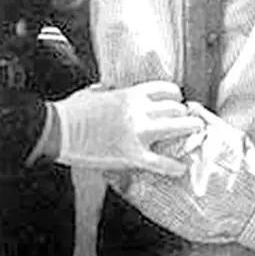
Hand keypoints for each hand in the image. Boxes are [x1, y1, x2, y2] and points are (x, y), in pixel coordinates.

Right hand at [53, 81, 204, 175]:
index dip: (177, 97)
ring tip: (197, 135)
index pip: (168, 89)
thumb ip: (108, 89)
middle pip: (177, 108)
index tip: (178, 104)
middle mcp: (140, 110)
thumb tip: (108, 87)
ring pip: (177, 128)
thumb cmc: (72, 111)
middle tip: (189, 122)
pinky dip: (173, 166)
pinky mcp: (130, 155)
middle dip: (185, 115)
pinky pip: (160, 162)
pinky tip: (181, 168)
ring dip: (190, 131)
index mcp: (132, 94)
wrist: (57, 130)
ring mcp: (137, 132)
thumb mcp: (94, 91)